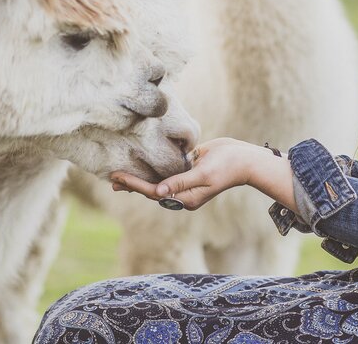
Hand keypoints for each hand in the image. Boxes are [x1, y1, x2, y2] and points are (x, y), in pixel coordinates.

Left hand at [110, 137, 261, 210]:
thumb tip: (158, 192)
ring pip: (159, 180)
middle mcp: (184, 192)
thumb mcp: (204, 174)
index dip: (135, 184)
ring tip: (122, 174)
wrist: (246, 160)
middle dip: (133, 184)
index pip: (154, 192)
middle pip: (153, 189)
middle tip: (112, 178)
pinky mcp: (190, 170)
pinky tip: (144, 163)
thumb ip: (181, 182)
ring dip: (142, 177)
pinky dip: (155, 168)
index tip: (118, 177)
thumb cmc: (228, 166)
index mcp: (186, 198)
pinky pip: (169, 170)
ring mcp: (187, 182)